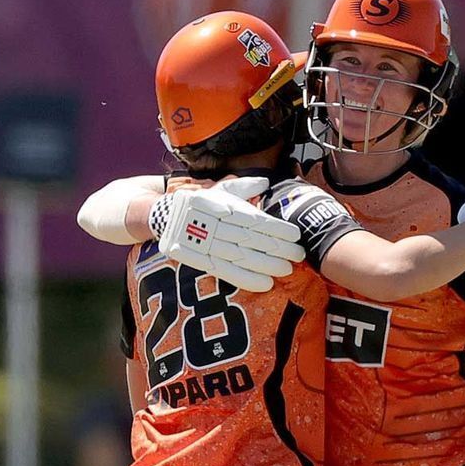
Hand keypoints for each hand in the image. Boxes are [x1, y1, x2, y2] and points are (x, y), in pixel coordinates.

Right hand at [150, 177, 305, 291]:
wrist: (165, 216)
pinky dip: (247, 279)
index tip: (296, 235)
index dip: (277, 228)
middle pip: (253, 239)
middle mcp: (217, 225)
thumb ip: (244, 186)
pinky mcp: (201, 260)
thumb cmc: (200, 202)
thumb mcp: (219, 189)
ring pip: (243, 257)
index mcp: (225, 207)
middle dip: (278, 248)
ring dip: (267, 265)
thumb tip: (265, 181)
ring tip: (287, 270)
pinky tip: (265, 283)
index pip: (256, 219)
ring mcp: (208, 244)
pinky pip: (227, 272)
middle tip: (299, 255)